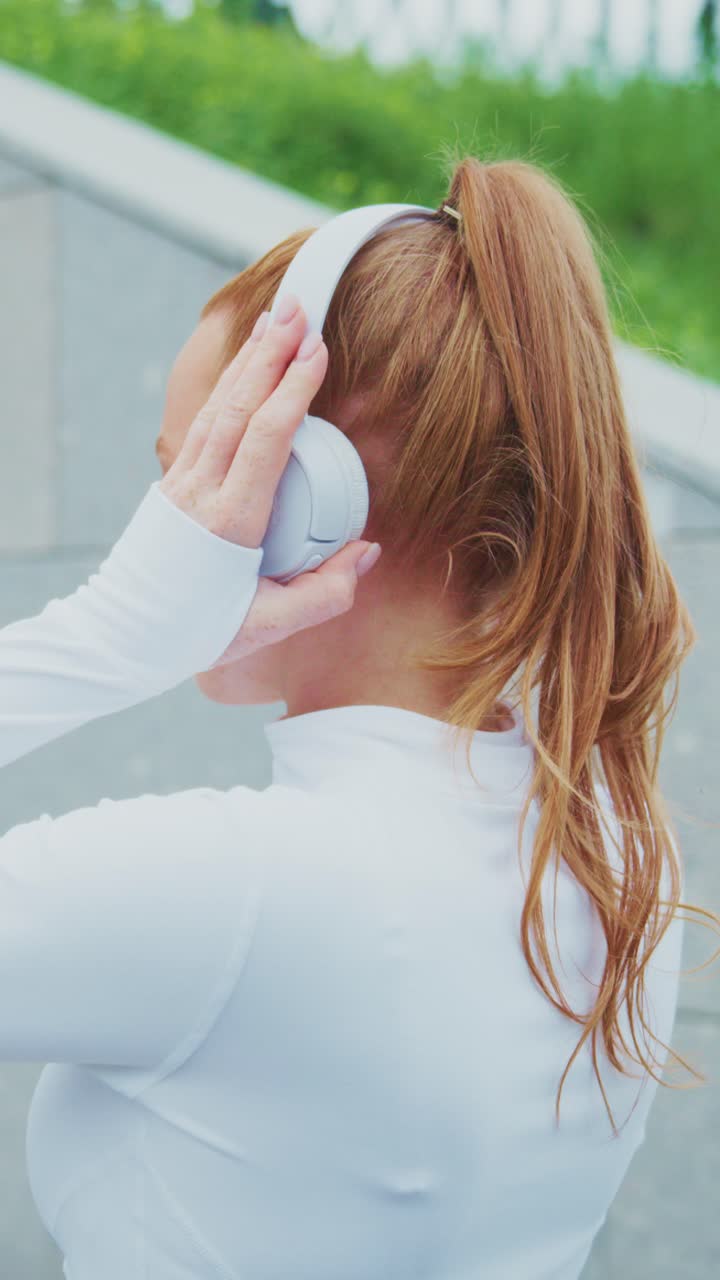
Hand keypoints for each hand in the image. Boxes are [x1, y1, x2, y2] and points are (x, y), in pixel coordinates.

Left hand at [158, 295, 380, 665]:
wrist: (126, 636)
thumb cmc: (199, 633)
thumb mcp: (268, 627)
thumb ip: (325, 594)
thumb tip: (367, 549)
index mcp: (231, 522)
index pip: (264, 440)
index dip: (291, 391)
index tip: (316, 352)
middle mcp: (201, 491)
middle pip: (238, 407)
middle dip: (269, 353)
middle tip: (298, 306)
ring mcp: (182, 483)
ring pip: (217, 407)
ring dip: (247, 360)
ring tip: (276, 317)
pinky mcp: (174, 483)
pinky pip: (205, 423)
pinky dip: (227, 386)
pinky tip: (245, 363)